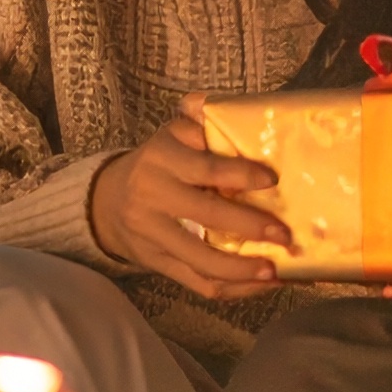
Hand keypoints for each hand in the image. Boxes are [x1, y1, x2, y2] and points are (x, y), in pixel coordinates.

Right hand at [89, 95, 289, 298]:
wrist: (106, 202)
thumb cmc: (158, 163)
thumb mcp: (172, 134)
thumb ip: (197, 117)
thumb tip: (217, 104)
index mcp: (162, 160)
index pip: (205, 169)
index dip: (239, 174)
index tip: (272, 180)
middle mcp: (154, 198)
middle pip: (205, 217)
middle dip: (249, 227)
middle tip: (285, 234)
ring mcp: (154, 236)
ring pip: (199, 260)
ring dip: (241, 269)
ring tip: (275, 270)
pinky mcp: (158, 265)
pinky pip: (196, 282)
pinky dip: (232, 287)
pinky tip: (259, 283)